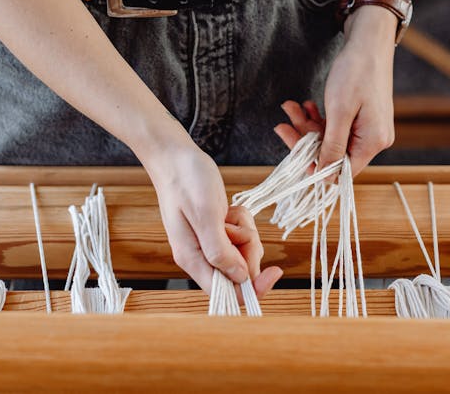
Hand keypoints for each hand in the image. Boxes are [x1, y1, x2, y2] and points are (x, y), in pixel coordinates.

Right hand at [141, 142, 282, 294]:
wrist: (175, 156)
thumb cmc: (186, 181)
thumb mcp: (205, 214)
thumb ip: (220, 250)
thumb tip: (240, 279)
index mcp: (192, 259)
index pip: (226, 292)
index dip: (253, 288)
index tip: (275, 271)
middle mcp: (200, 256)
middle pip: (240, 272)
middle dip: (249, 249)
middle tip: (238, 224)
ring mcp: (208, 244)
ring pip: (243, 253)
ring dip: (245, 232)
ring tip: (228, 212)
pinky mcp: (216, 231)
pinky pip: (241, 236)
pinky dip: (242, 222)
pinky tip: (229, 208)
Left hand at [274, 7, 396, 173]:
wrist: (369, 42)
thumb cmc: (356, 72)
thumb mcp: (340, 111)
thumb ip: (333, 145)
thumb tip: (324, 174)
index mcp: (373, 142)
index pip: (340, 170)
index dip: (314, 163)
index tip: (292, 147)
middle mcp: (373, 140)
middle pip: (333, 153)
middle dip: (305, 138)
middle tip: (283, 122)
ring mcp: (367, 129)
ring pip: (330, 138)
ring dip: (307, 125)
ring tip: (291, 107)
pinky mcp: (361, 118)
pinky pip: (336, 126)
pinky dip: (318, 117)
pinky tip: (306, 105)